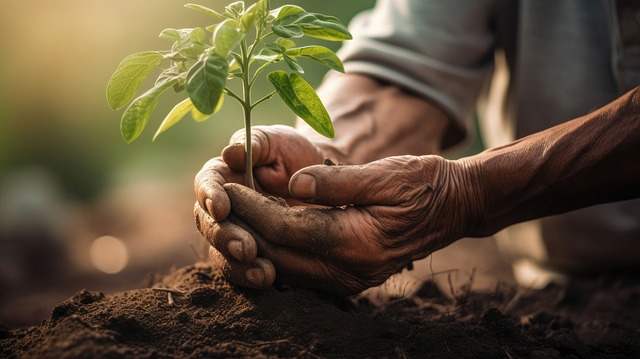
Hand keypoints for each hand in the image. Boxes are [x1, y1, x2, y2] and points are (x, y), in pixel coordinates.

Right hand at [194, 125, 324, 287]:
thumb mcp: (278, 141)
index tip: (223, 208)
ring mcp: (233, 232)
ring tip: (262, 273)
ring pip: (221, 252)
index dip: (210, 196)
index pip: (205, 184)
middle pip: (209, 224)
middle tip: (245, 248)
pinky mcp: (249, 254)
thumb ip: (255, 143)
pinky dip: (249, 276)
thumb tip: (232, 153)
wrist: (320, 181)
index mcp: (221, 174)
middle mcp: (221, 206)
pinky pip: (240, 269)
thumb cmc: (294, 153)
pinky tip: (266, 280)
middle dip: (224, 237)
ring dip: (236, 265)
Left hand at [195, 155, 483, 294]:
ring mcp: (348, 280)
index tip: (227, 185)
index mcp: (358, 242)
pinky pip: (298, 271)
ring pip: (283, 268)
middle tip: (217, 203)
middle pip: (278, 254)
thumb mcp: (384, 174)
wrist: (453, 208)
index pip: (287, 227)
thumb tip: (291, 183)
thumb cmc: (421, 185)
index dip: (253, 207)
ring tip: (228, 218)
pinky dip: (274, 253)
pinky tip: (257, 233)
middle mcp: (349, 270)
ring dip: (254, 245)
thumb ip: (337, 182)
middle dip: (244, 229)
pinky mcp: (347, 279)